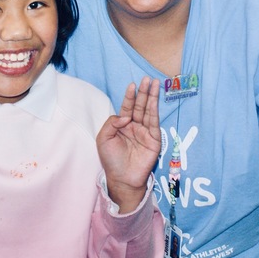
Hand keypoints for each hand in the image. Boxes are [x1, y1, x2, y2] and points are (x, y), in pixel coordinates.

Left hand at [96, 78, 160, 213]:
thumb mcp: (103, 138)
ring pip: (148, 111)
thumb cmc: (111, 160)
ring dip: (152, 97)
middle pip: (140, 106)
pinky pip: (154, 122)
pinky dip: (154, 111)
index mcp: (123, 126)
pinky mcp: (154, 140)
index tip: (132, 84)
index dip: (130, 96)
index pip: (127, 106)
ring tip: (154, 84)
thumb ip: (111, 123)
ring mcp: (145, 132)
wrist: (122, 179)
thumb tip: (126, 116)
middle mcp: (135, 127)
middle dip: (143, 92)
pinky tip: (154, 101)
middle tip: (147, 79)